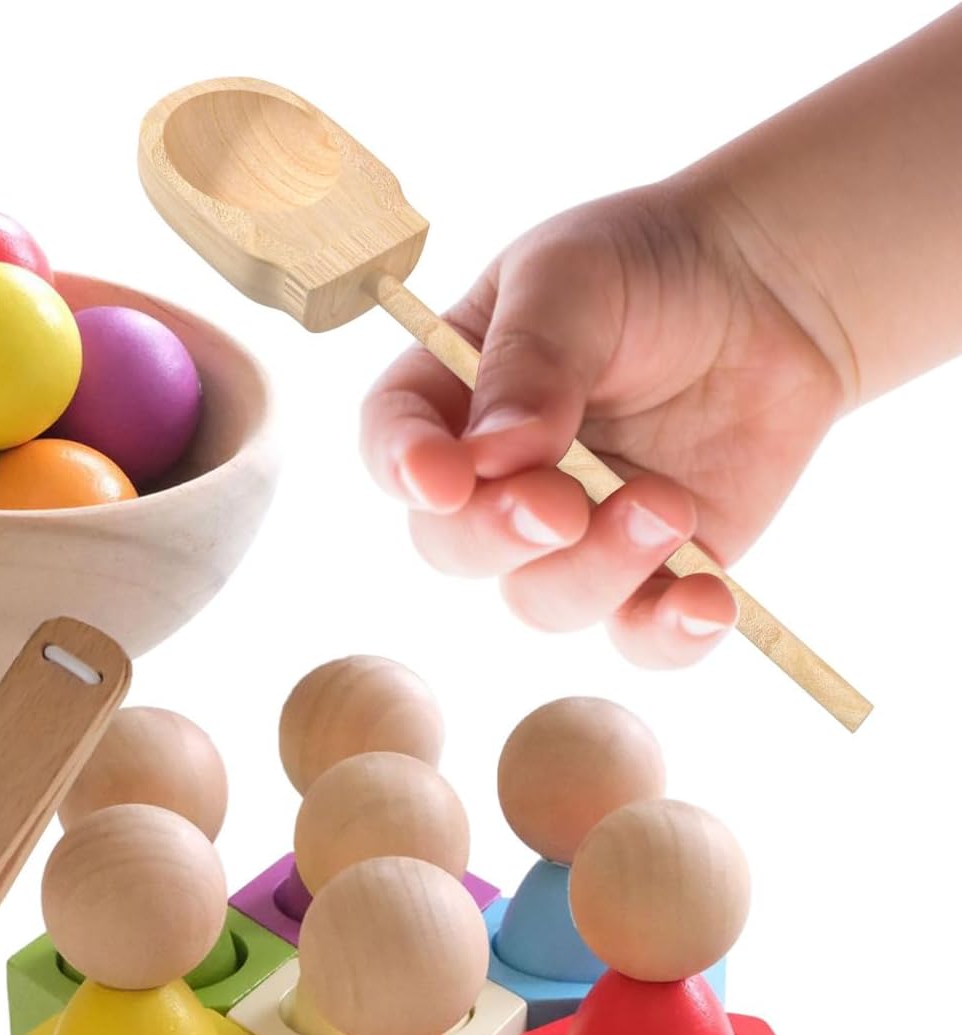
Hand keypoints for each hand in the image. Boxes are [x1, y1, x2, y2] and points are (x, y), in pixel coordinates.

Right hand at [359, 181, 848, 666]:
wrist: (771, 286)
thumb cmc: (651, 265)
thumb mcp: (576, 276)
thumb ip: (529, 358)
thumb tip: (494, 453)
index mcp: (449, 400)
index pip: (394, 447)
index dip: (404, 470)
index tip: (440, 479)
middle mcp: (495, 481)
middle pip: (454, 546)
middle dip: (500, 534)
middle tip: (561, 505)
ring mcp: (571, 535)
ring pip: (543, 601)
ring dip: (598, 570)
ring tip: (670, 506)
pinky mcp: (650, 573)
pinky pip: (639, 638)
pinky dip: (669, 637)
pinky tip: (708, 601)